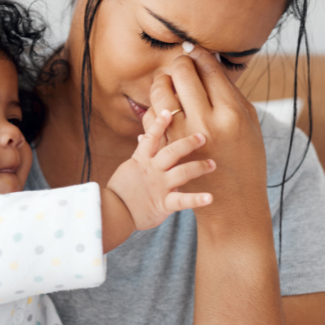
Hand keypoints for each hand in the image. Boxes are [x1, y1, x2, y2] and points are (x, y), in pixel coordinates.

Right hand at [106, 108, 215, 229]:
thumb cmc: (120, 191)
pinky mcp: (163, 204)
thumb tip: (142, 136)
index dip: (159, 123)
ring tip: (212, 164)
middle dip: (188, 143)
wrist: (112, 213)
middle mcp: (152, 170)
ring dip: (199, 167)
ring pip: (182, 172)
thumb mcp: (128, 168)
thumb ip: (140, 153)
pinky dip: (196, 199)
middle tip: (203, 136)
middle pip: (172, 151)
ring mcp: (159, 186)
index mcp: (141, 160)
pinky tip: (210, 197)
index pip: (151, 137)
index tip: (169, 111)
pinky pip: (182, 201)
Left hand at [142, 45, 268, 220]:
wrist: (232, 202)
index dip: (200, 54)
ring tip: (170, 84)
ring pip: (161, 91)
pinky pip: (151, 117)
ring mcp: (181, 136)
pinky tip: (165, 108)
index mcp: (230, 113)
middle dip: (181, 63)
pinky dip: (156, 107)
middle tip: (183, 66)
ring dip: (163, 81)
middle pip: (182, 73)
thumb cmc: (245, 160)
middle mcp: (205, 122)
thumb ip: (232, 93)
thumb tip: (211, 62)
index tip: (197, 52)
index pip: (208, 68)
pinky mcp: (166, 149)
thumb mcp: (250, 124)